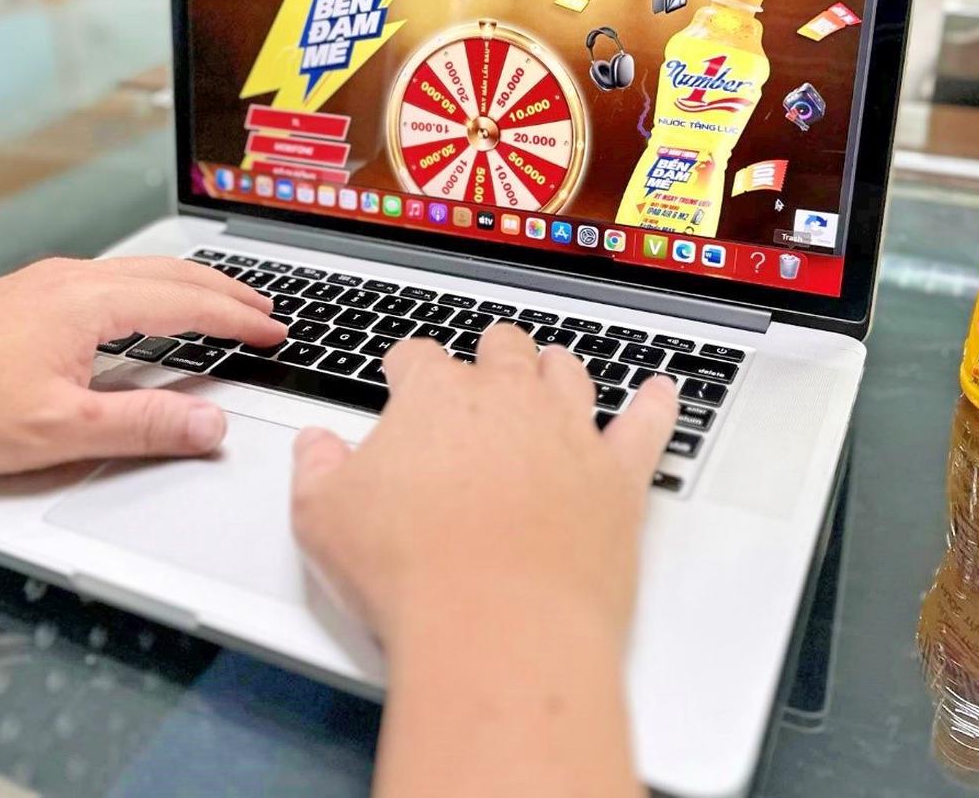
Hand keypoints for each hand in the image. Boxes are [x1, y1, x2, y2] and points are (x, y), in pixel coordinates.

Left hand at [0, 257, 284, 474]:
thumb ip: (145, 425)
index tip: (276, 332)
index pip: (187, 300)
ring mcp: (46, 282)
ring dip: (190, 287)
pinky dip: (153, 289)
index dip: (238, 318)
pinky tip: (153, 308)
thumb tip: (210, 425)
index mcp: (86, 302)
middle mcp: (70, 279)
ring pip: (139, 272)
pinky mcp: (27, 295)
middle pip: (169, 274)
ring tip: (224, 307)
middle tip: (267, 314)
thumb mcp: (61, 431)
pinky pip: (111, 279)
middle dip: (226, 293)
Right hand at [289, 323, 677, 649]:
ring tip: (552, 372)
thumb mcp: (321, 519)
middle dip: (489, 354)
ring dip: (557, 370)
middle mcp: (507, 400)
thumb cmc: (411, 574)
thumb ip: (316, 471)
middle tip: (483, 367)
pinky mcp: (618, 478)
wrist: (499, 627)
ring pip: (569, 375)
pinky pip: (647, 425)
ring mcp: (569, 433)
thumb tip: (316, 447)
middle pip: (502, 350)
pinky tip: (662, 394)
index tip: (403, 376)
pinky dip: (657, 406)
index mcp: (434, 397)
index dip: (407, 367)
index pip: (418, 358)